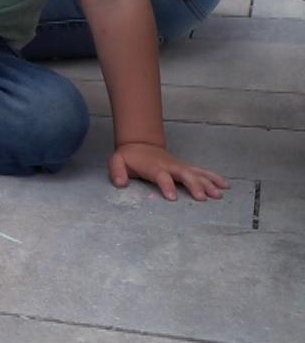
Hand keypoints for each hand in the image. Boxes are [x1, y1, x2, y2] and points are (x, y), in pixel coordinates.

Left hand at [109, 142, 228, 200]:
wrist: (140, 144)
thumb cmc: (129, 157)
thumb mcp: (117, 162)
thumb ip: (116, 171)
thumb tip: (120, 182)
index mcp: (153, 167)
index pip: (161, 176)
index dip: (166, 185)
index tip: (172, 197)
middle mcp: (170, 166)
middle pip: (184, 175)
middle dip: (194, 185)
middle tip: (203, 198)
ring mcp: (180, 166)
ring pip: (197, 173)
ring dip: (209, 183)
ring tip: (219, 194)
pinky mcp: (186, 167)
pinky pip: (203, 172)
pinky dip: (214, 177)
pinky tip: (225, 185)